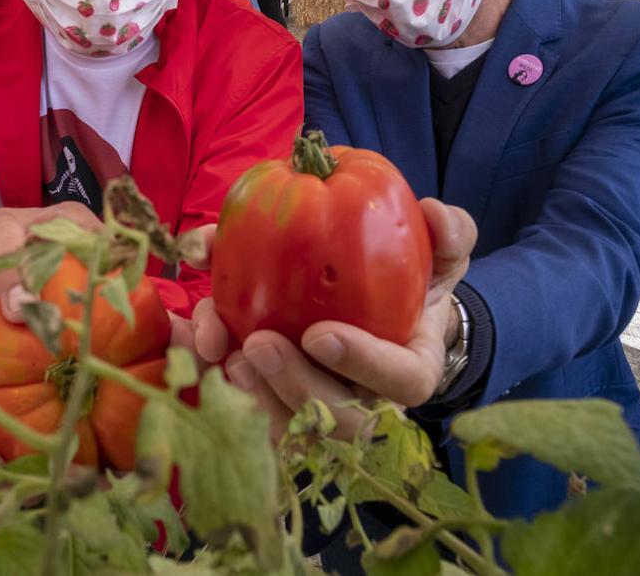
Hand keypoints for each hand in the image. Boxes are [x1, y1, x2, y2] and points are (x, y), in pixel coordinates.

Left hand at [195, 198, 476, 440]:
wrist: (382, 302)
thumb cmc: (413, 278)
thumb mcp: (438, 250)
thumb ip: (447, 232)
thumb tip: (433, 215)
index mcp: (412, 368)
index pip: (400, 382)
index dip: (363, 364)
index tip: (320, 334)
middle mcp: (367, 401)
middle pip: (336, 420)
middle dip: (293, 385)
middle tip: (258, 343)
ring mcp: (321, 409)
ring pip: (286, 424)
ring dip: (247, 390)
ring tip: (217, 346)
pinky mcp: (277, 400)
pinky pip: (245, 405)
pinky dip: (212, 374)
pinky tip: (191, 339)